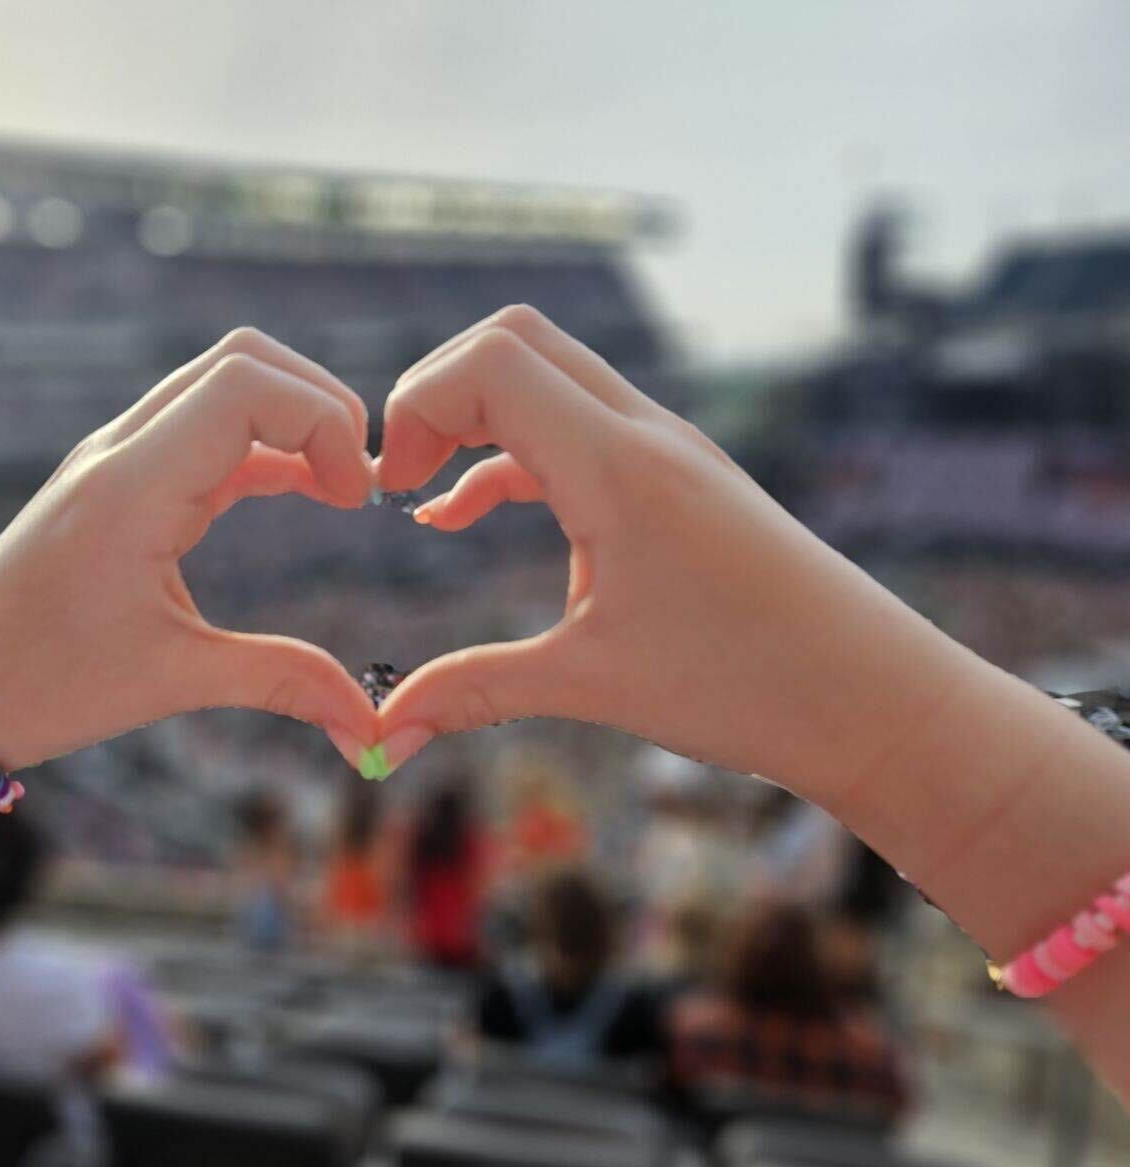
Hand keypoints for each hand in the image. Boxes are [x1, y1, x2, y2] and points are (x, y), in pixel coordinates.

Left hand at [0, 329, 380, 769]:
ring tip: (339, 487)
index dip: (322, 421)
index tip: (354, 498)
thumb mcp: (171, 681)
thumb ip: (282, 683)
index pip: (247, 385)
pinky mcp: (118, 476)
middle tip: (356, 482)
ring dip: (291, 416)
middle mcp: (121, 450)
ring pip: (221, 381)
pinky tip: (303, 490)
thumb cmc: (43, 684)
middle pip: (242, 359)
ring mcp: (115, 455)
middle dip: (319, 404)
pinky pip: (203, 426)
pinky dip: (262, 443)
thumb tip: (372, 732)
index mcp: (131, 487)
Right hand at [373, 306, 976, 800]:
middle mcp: (646, 434)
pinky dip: (513, 457)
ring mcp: (668, 450)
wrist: (878, 698)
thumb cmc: (750, 687)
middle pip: (516, 340)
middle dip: (439, 393)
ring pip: (550, 379)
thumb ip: (474, 692)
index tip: (388, 489)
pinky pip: (577, 432)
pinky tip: (467, 514)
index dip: (418, 405)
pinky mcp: (679, 480)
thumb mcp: (594, 685)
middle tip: (397, 476)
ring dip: (477, 422)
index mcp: (619, 466)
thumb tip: (381, 732)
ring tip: (420, 496)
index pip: (492, 360)